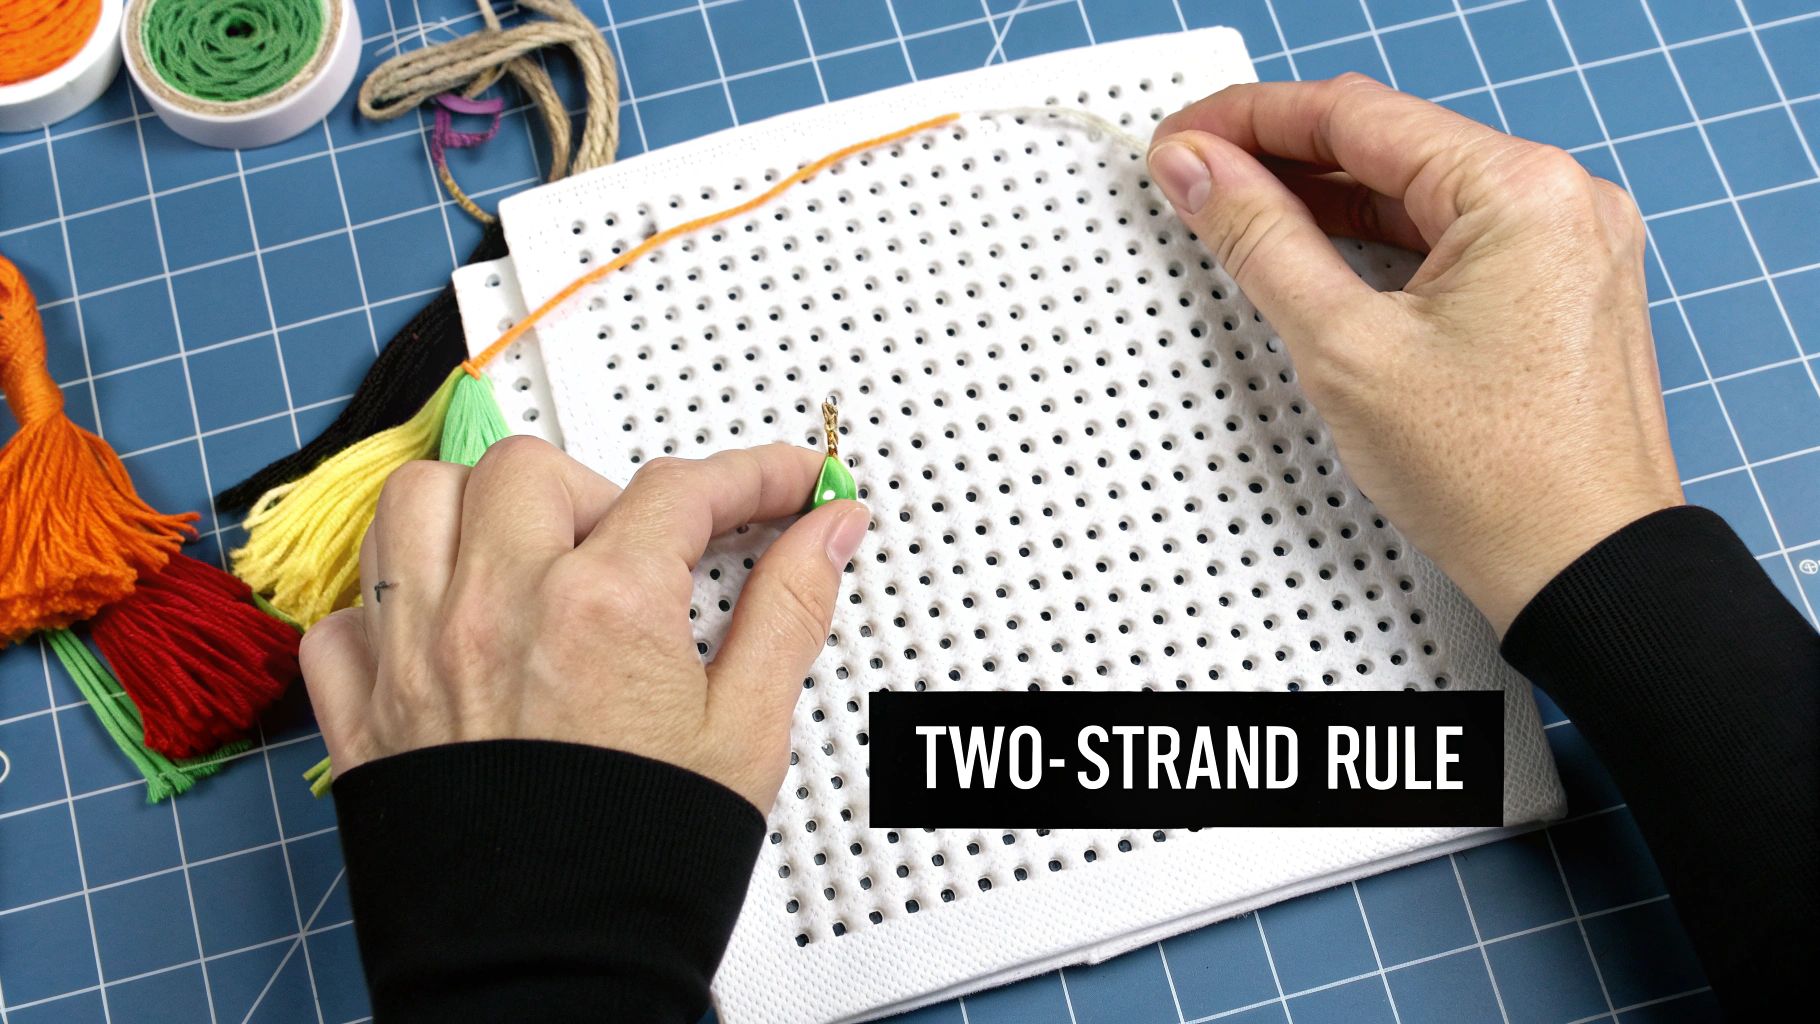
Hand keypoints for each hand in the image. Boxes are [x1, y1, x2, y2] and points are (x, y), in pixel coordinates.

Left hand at [298, 438, 870, 809]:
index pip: (682, 490)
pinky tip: (444, 629)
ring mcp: (416, 651)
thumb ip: (789, 610)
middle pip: (534, 469)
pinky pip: (348, 611)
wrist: (550, 973)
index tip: (780, 482)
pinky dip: (389, 602)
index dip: (748, 474)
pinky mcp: (361, 709)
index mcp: (602, 607)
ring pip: (418, 501)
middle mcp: (497, 608)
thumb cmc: (643, 861)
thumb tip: (828, 533)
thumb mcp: (748, 729)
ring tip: (529, 555)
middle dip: (600, 489)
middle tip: (639, 549)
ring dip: (478, 509)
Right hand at [1147, 74, 1682, 633]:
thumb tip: (1201, 172)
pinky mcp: (1561, 291)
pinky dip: (1379, 242)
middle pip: (1388, 144)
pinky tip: (1318, 254)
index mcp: (1522, 190)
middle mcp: (1561, 199)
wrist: (1583, 572)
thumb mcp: (1345, 348)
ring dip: (1327, 199)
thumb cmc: (1497, 481)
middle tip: (1194, 175)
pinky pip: (1452, 238)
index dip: (1250, 119)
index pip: (1355, 114)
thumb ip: (1262, 241)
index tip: (1183, 140)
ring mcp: (1569, 245)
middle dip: (1282, 158)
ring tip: (1239, 212)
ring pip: (1418, 191)